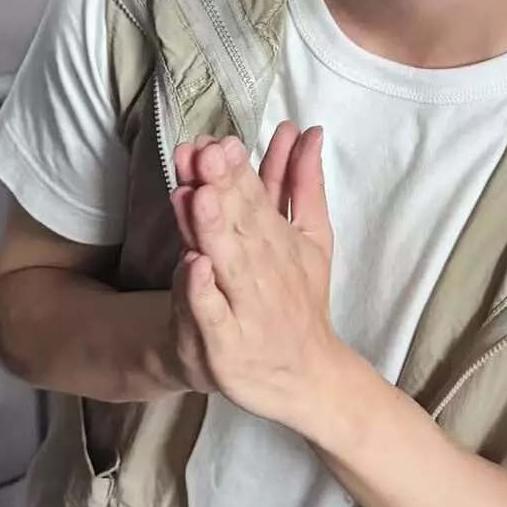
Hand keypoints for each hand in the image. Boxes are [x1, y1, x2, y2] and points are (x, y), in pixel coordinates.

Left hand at [164, 122, 300, 396]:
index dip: (236, 169)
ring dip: (211, 229)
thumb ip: (304, 183)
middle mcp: (262, 269)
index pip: (254, 197)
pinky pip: (212, 314)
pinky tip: (193, 264)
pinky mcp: (225, 343)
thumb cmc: (301, 298)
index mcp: (277, 239)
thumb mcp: (312, 237)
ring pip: (225, 262)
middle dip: (221, 187)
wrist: (306, 375)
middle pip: (238, 223)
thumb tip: (310, 132)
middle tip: (205, 154)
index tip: (219, 140)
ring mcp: (244, 306)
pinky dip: (202, 291)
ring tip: (197, 195)